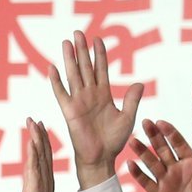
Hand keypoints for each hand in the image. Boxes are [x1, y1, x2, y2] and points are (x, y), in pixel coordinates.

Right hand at [50, 31, 143, 187]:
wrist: (101, 158)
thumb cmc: (114, 140)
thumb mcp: (128, 117)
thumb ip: (132, 99)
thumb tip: (139, 83)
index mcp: (103, 95)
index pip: (101, 69)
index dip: (99, 54)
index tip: (97, 39)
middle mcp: (90, 95)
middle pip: (85, 67)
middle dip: (82, 50)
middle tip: (78, 33)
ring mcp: (79, 102)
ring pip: (74, 75)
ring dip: (70, 59)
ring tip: (66, 42)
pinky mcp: (70, 112)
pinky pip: (61, 93)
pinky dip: (56, 81)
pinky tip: (52, 68)